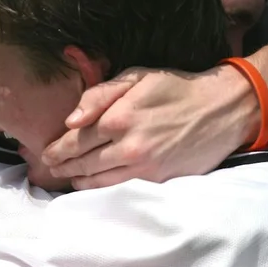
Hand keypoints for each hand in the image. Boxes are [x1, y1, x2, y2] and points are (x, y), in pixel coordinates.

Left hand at [41, 65, 258, 189]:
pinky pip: (120, 190)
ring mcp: (143, 168)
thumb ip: (100, 94)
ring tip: (69, 178)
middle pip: (82, 164)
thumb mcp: (138, 77)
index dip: (56, 149)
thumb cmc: (177, 88)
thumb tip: (71, 120)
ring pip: (98, 182)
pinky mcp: (158, 181)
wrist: (222, 110)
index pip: (75, 140)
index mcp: (118, 117)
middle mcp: (127, 147)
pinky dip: (102, 190)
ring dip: (79, 181)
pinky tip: (95, 185)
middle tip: (49, 169)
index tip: (45, 153)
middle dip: (62, 167)